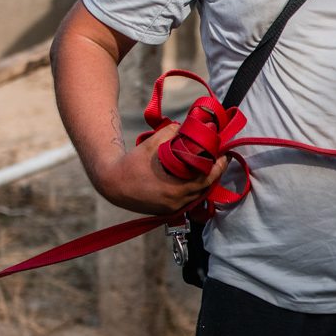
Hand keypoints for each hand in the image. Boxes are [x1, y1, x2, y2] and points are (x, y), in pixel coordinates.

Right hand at [92, 122, 229, 215]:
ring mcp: (171, 208)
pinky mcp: (167, 210)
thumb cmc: (130, 164)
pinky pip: (187, 199)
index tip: (224, 155)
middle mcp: (175, 203)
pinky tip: (194, 176)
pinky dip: (193, 188)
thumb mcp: (150, 145)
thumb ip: (169, 133)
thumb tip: (185, 125)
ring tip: (208, 165)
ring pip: (196, 195)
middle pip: (204, 188)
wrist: (111, 184)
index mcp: (174, 190)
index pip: (206, 180)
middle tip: (219, 158)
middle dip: (213, 173)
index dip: (218, 167)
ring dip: (204, 181)